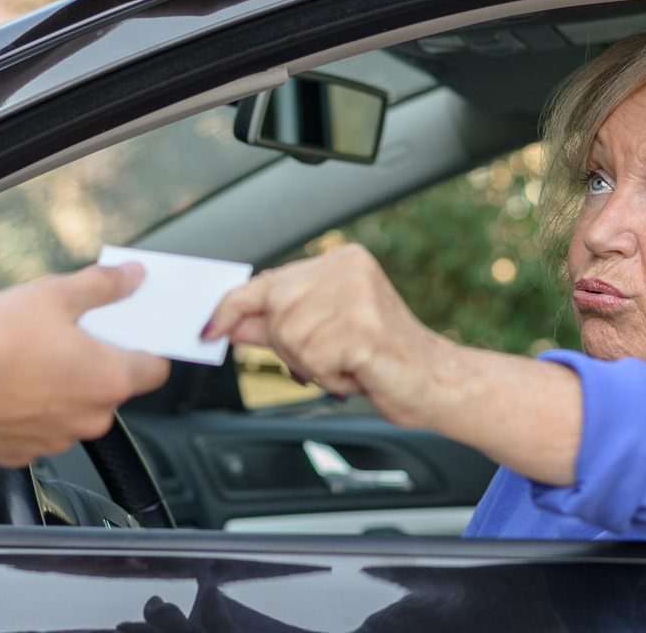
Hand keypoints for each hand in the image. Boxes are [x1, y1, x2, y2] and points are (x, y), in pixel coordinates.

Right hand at [0, 262, 169, 466]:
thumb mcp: (55, 294)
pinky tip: (5, 383)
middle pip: (110, 387)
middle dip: (94, 362)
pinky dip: (28, 409)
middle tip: (67, 335)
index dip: (147, 346)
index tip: (133, 331)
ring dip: (60, 387)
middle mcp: (90, 417)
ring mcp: (56, 440)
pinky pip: (37, 428)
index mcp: (110, 378)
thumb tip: (132, 277)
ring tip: (26, 357)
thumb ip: (102, 286)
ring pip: (72, 409)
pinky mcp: (21, 453)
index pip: (156, 368)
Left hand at [205, 244, 449, 427]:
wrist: (436, 382)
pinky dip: (331, 377)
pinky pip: (314, 360)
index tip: (208, 328)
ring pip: (292, 339)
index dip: (232, 306)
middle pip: (275, 313)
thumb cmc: (383, 359)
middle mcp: (349, 269)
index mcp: (340, 262)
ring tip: (348, 363)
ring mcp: (358, 296)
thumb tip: (229, 323)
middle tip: (329, 357)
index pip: (269, 280)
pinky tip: (358, 371)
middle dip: (290, 347)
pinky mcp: (364, 329)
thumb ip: (277, 325)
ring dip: (314, 365)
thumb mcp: (322, 336)